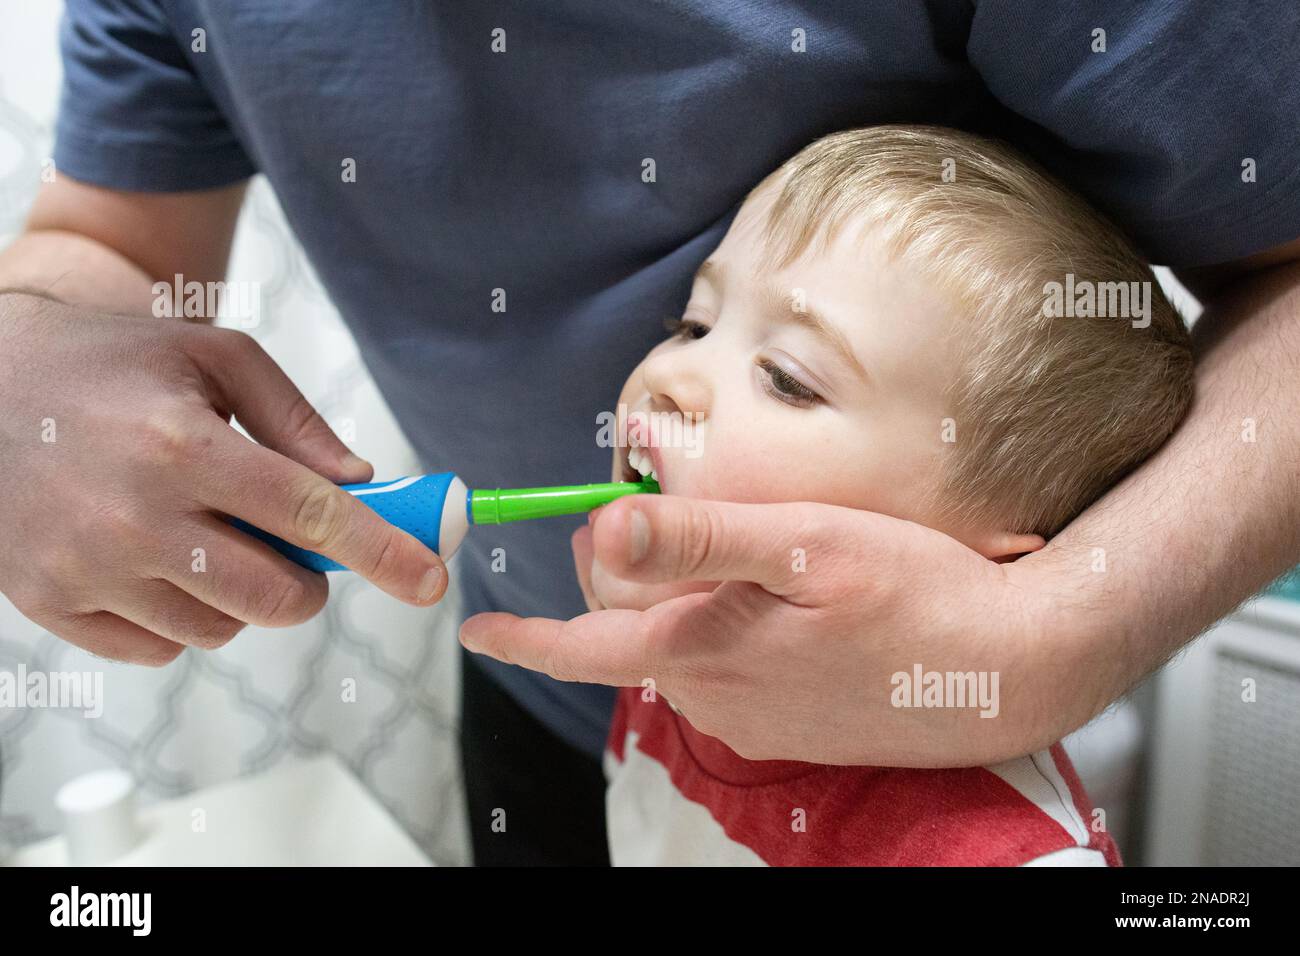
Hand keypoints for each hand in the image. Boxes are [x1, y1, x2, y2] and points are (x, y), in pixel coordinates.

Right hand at [0, 293, 446, 664]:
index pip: (312, 516)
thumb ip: (297, 420)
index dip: (384, 552)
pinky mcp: (50, 604)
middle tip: (296, 546)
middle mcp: (134, 517)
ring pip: (222, 630)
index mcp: (183, 446)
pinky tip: (159, 560)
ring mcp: (86, 570)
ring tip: (208, 536)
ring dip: (243, 597)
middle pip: (277, 597)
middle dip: (311, 581)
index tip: (431, 581)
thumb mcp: (213, 356)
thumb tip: (363, 482)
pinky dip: (182, 616)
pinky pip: (160, 648)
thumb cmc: (114, 363)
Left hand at [461, 492, 1079, 765]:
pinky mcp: (789, 728)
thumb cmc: (914, 594)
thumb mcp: (803, 544)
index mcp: (702, 650)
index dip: (525, 635)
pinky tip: (786, 604)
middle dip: (630, 572)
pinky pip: (727, 672)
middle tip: (677, 515)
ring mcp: (752, 721)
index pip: (583, 646)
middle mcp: (715, 698)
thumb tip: (601, 528)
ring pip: (680, 647)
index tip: (478, 630)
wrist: (1009, 669)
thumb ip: (697, 538)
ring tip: (758, 558)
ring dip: (688, 598)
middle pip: (632, 629)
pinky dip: (727, 629)